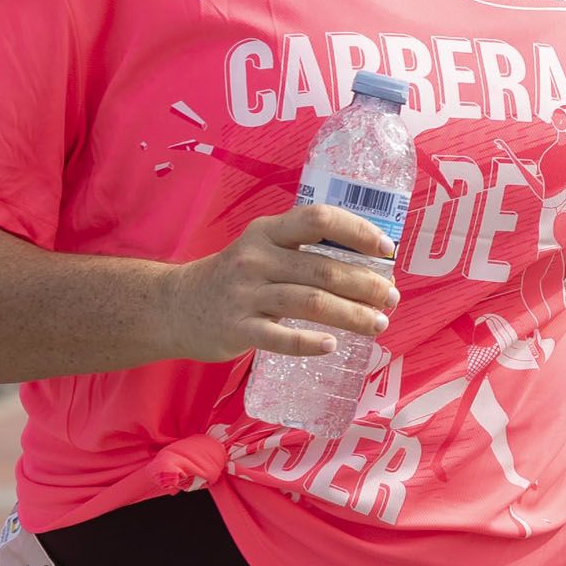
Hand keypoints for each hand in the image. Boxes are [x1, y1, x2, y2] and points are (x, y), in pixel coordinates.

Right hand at [163, 202, 398, 363]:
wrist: (174, 306)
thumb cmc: (235, 278)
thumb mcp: (262, 250)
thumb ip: (304, 252)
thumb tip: (370, 266)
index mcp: (268, 232)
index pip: (318, 220)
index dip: (357, 232)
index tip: (387, 250)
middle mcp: (256, 258)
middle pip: (323, 269)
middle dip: (366, 285)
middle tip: (391, 299)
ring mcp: (244, 294)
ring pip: (309, 303)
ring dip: (351, 314)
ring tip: (378, 324)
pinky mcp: (236, 328)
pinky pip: (278, 338)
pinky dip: (307, 342)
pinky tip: (331, 346)